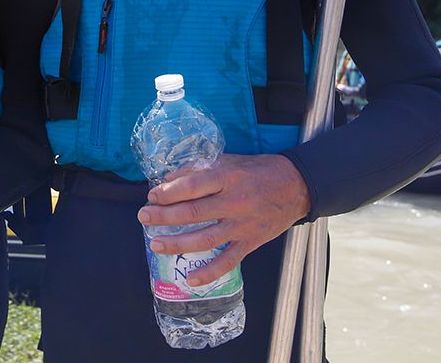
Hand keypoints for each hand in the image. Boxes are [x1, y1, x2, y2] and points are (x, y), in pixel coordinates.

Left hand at [135, 154, 310, 287]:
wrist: (296, 186)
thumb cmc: (258, 170)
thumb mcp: (229, 160)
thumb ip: (199, 169)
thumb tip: (169, 180)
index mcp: (227, 177)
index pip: (190, 186)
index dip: (167, 193)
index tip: (152, 196)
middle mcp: (234, 201)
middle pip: (192, 213)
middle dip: (163, 216)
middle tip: (144, 217)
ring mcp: (243, 225)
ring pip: (205, 239)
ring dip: (177, 243)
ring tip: (155, 244)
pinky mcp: (252, 242)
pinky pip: (228, 261)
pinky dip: (209, 272)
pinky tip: (190, 279)